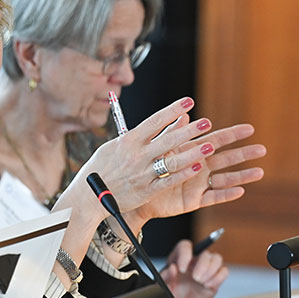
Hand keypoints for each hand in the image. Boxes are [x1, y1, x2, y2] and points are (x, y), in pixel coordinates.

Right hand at [71, 97, 213, 214]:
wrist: (89, 196)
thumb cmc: (100, 169)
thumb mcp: (112, 147)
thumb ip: (132, 137)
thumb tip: (147, 126)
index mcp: (128, 141)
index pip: (155, 121)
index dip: (173, 110)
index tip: (188, 101)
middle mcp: (137, 155)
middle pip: (168, 140)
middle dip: (189, 131)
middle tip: (206, 122)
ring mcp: (142, 173)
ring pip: (172, 161)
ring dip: (192, 153)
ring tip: (209, 146)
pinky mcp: (146, 190)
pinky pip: (169, 181)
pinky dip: (184, 174)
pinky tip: (198, 167)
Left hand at [131, 123, 265, 222]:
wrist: (133, 192)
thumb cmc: (145, 167)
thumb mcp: (158, 148)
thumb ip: (171, 133)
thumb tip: (183, 114)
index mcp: (190, 151)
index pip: (214, 140)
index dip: (231, 135)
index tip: (248, 129)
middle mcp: (198, 167)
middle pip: (225, 158)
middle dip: (243, 153)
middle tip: (261, 149)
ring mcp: (197, 183)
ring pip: (224, 179)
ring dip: (241, 175)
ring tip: (259, 172)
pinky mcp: (193, 200)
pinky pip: (212, 197)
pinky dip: (226, 194)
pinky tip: (240, 190)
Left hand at [162, 239, 227, 297]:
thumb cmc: (172, 291)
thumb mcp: (164, 286)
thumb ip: (166, 277)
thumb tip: (172, 268)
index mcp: (180, 256)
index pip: (185, 246)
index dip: (185, 254)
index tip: (181, 269)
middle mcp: (195, 259)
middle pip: (204, 252)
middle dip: (201, 265)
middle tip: (195, 278)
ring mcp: (206, 267)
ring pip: (217, 258)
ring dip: (211, 270)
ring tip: (201, 282)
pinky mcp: (216, 277)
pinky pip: (224, 271)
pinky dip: (218, 278)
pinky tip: (207, 286)